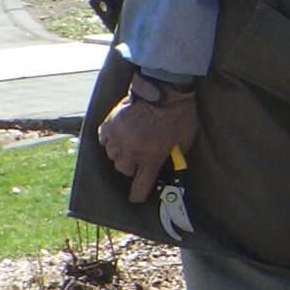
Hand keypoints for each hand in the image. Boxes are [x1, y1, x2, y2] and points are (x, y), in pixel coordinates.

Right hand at [98, 88, 199, 203]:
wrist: (164, 90)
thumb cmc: (179, 115)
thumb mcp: (185, 141)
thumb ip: (175, 157)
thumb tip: (170, 168)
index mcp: (152, 156)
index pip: (141, 184)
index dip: (137, 195)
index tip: (134, 199)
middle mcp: (132, 150)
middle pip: (123, 170)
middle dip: (132, 167)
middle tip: (139, 158)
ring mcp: (118, 137)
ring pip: (112, 156)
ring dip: (121, 154)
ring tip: (131, 144)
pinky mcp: (109, 124)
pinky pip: (104, 141)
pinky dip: (110, 141)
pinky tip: (120, 136)